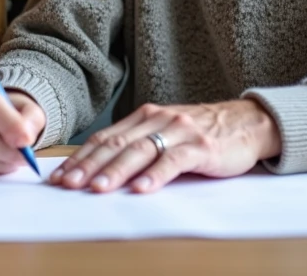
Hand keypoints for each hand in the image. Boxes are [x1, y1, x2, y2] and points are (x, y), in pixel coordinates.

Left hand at [50, 99, 280, 193]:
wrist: (247, 122)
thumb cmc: (202, 134)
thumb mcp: (165, 134)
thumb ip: (138, 146)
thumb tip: (99, 170)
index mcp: (144, 117)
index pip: (105, 138)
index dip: (80, 157)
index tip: (60, 176)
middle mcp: (158, 120)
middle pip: (116, 144)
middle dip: (89, 166)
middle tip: (68, 185)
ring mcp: (180, 132)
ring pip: (140, 151)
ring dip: (116, 172)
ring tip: (97, 189)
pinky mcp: (201, 147)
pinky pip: (174, 160)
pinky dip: (156, 175)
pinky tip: (142, 189)